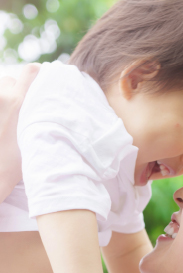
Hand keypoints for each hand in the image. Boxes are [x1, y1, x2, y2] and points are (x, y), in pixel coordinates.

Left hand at [0, 63, 40, 202]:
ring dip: (4, 98)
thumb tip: (51, 105)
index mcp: (17, 102)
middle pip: (10, 80)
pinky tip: (4, 123)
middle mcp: (1, 98)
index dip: (38, 72)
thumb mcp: (35, 138)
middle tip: (23, 107)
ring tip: (9, 118)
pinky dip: (1, 109)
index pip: (29, 71)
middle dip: (17, 90)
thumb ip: (40, 117)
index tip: (44, 78)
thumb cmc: (14, 164)